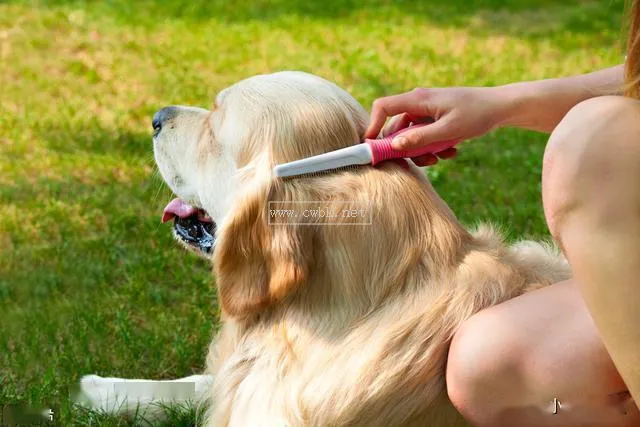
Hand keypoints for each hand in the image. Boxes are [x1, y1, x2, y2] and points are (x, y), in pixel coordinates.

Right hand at [365, 87, 505, 165]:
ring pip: (411, 136)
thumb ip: (421, 138)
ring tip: (443, 156)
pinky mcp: (434, 119)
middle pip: (396, 128)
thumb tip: (395, 146)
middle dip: (406, 148)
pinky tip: (451, 151)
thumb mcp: (449, 130)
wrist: (501, 106)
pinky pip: (424, 136)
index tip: (372, 146)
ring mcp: (426, 112)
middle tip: (425, 161)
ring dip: (422, 150)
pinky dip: (433, 147)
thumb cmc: (477, 114)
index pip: (383, 106)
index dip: (373, 125)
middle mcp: (418, 103)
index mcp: (418, 99)